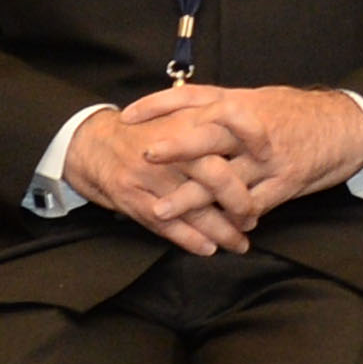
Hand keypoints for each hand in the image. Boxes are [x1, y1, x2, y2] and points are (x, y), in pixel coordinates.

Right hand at [62, 99, 253, 255]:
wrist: (91, 142)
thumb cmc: (144, 130)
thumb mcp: (177, 114)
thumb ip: (212, 123)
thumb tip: (260, 141)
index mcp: (184, 119)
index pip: (228, 122)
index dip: (252, 135)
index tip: (271, 154)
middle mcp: (169, 147)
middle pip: (214, 174)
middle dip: (238, 200)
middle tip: (254, 216)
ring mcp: (149, 174)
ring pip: (192, 206)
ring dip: (220, 229)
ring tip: (240, 242)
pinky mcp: (131, 197)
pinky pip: (166, 224)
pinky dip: (190, 239)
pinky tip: (209, 248)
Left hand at [114, 80, 362, 222]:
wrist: (351, 125)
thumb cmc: (304, 113)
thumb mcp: (264, 99)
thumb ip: (228, 108)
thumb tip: (191, 110)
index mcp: (244, 103)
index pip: (196, 97)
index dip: (161, 104)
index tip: (129, 114)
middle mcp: (254, 128)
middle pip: (210, 134)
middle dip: (176, 146)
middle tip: (145, 155)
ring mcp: (269, 157)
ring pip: (224, 178)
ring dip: (190, 197)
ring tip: (160, 210)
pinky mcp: (285, 182)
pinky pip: (252, 204)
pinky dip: (229, 219)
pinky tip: (210, 234)